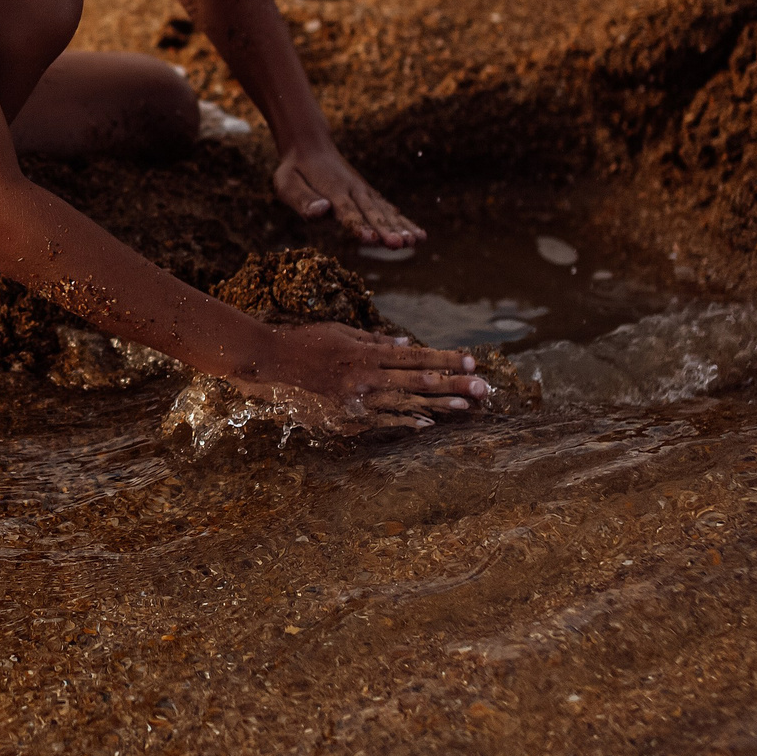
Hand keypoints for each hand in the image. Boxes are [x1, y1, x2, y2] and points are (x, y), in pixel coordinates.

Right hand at [236, 322, 485, 429]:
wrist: (273, 361)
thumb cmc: (307, 340)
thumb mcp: (343, 332)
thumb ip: (377, 340)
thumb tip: (408, 344)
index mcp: (367, 352)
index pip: (415, 355)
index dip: (445, 358)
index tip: (471, 359)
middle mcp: (367, 375)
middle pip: (418, 380)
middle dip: (453, 383)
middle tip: (483, 388)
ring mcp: (358, 397)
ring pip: (406, 401)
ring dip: (438, 404)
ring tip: (467, 406)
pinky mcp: (347, 413)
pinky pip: (382, 418)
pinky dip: (407, 420)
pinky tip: (429, 423)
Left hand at [273, 141, 424, 248]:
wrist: (310, 146)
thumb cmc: (294, 170)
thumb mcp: (287, 183)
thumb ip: (303, 199)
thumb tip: (322, 210)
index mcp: (332, 190)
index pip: (346, 211)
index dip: (357, 225)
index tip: (370, 239)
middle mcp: (353, 190)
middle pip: (371, 212)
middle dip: (385, 229)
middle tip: (399, 244)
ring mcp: (364, 192)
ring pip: (385, 211)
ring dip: (401, 227)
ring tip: (417, 241)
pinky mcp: (369, 195)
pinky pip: (388, 209)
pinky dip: (403, 221)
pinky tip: (418, 235)